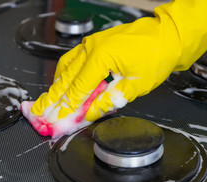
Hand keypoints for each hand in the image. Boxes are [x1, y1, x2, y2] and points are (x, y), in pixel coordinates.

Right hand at [30, 0, 206, 123]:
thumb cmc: (156, 57)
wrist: (168, 36)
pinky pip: (74, 59)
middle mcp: (91, 48)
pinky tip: (64, 83)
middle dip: (52, 98)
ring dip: (57, 85)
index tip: (55, 119)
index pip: (77, 89)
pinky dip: (67, 73)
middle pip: (65, 78)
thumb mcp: (133, 86)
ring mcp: (91, 43)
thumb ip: (108, 101)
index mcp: (100, 58)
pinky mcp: (96, 43)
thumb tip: (90, 114)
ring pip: (66, 67)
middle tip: (38, 112)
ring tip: (48, 101)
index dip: (66, 107)